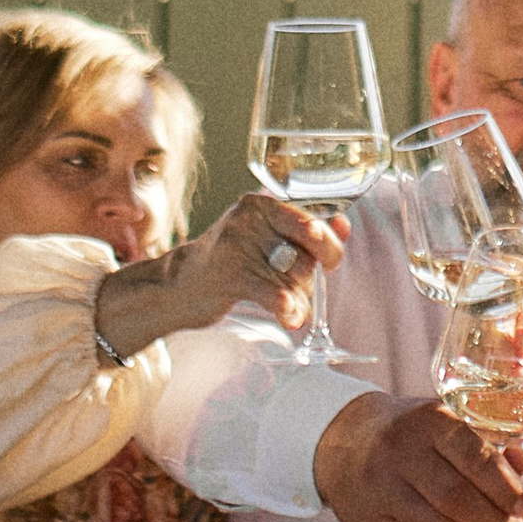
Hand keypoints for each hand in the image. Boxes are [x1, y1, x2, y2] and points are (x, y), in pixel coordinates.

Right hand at [98, 191, 344, 350]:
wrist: (179, 286)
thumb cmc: (230, 262)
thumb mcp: (264, 240)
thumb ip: (302, 235)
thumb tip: (344, 226)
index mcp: (261, 204)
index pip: (310, 220)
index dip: (328, 244)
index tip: (329, 262)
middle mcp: (249, 217)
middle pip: (304, 252)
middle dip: (307, 278)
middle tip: (297, 293)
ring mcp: (236, 243)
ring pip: (291, 275)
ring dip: (298, 300)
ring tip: (293, 312)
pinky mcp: (228, 273)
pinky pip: (271, 291)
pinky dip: (286, 306)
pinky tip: (291, 317)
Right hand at [313, 392, 522, 521]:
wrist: (340, 440)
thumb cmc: (407, 433)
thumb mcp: (443, 425)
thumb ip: (484, 447)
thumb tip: (521, 467)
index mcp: (428, 421)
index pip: (474, 457)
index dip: (505, 487)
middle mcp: (400, 452)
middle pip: (456, 498)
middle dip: (493, 521)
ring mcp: (379, 488)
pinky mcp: (365, 520)